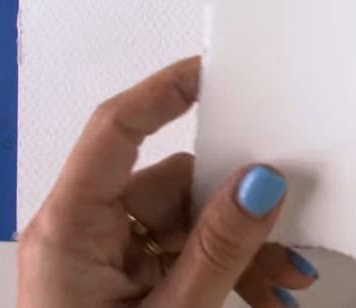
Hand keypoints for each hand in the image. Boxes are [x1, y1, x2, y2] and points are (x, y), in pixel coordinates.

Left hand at [17, 57, 317, 307]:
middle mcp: (81, 233)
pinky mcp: (119, 285)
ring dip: (239, 248)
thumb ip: (218, 249)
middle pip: (168, 182)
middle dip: (234, 208)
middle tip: (287, 227)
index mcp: (68, 229)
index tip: (219, 69)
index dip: (165, 89)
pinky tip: (263, 294)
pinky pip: (180, 255)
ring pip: (184, 222)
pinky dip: (223, 270)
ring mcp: (101, 260)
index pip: (115, 128)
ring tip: (285, 283)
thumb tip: (261, 179)